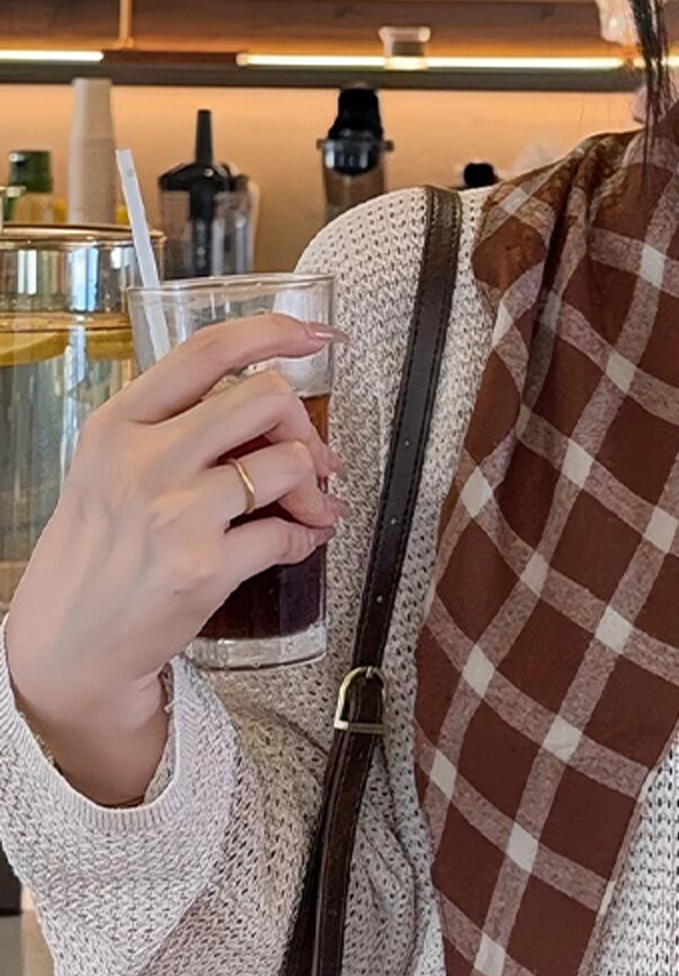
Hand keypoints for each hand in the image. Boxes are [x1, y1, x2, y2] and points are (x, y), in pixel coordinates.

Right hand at [5, 313, 349, 756]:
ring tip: (309, 508)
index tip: (314, 336)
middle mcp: (144, 458)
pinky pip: (288, 533)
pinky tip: (297, 542)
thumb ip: (180, 430)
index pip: (206, 352)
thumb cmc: (99, 551)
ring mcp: (174, 511)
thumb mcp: (112, 470)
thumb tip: (271, 410)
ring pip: (289, 462)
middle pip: (265, 397)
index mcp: (119, 423)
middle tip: (310, 459)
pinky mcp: (204, 564)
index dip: (272, 332)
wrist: (68, 643)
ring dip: (314, 488)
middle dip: (304, 427)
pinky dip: (307, 537)